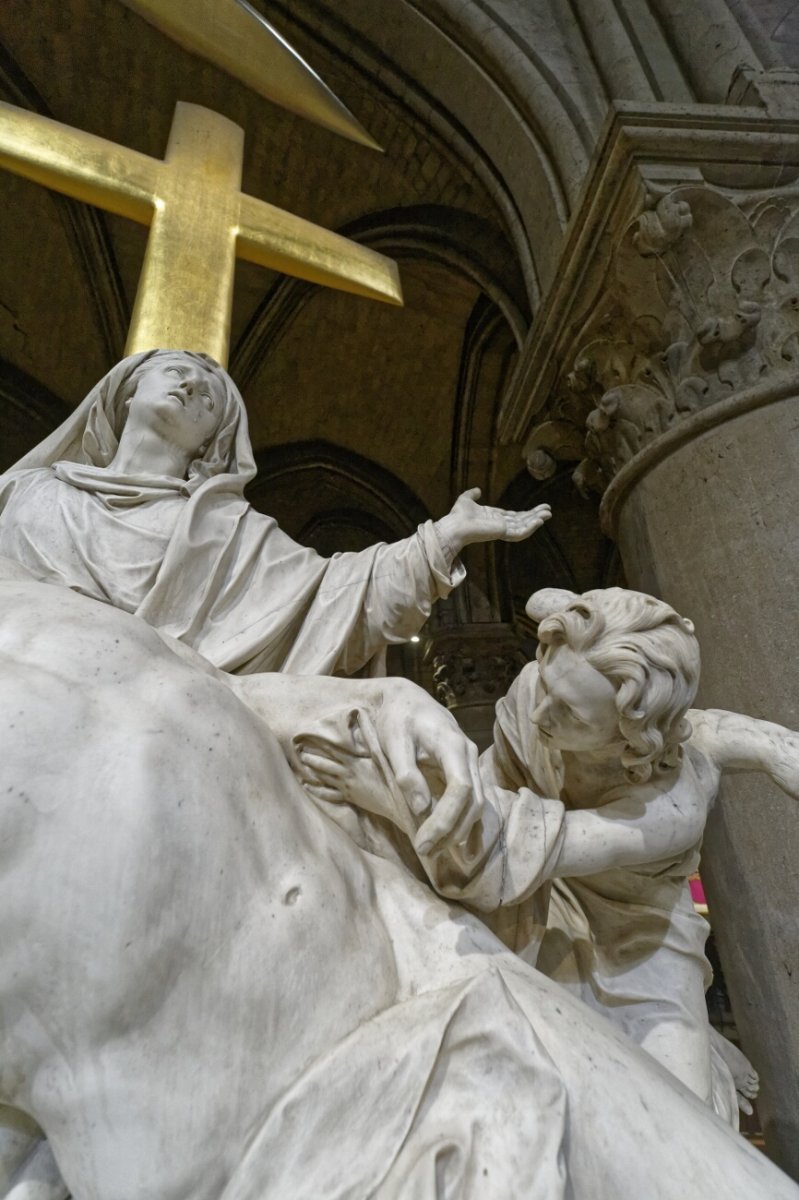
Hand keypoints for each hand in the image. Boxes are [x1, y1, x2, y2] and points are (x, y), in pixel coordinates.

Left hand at [295, 679, 484, 857]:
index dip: (445, 819)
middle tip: (425, 852)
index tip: (423, 842)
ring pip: (477, 805)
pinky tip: (457, 845)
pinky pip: (473, 802)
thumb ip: (406, 773)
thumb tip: (420, 809)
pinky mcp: (466, 771)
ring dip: (458, 831)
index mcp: (452, 745)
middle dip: (451, 832)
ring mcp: (471, 763)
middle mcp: (469, 755)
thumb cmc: (397, 718)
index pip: (461, 789)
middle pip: (474, 802)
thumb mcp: (394, 741)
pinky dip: (466, 824)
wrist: (406, 700)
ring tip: (433, 850)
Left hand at [436, 488, 550, 556]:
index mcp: (494, 518)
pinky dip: (530, 528)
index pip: (514, 516)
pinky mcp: (502, 533)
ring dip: (536, 520)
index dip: (527, 513)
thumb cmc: (458, 515)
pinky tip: (539, 521)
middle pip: (522, 520)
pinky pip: (519, 533)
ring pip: (523, 526)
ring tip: (548, 514)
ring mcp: (502, 530)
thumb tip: (478, 490)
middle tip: (549, 510)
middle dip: (535, 515)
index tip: (538, 508)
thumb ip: (472, 494)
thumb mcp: (466, 500)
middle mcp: (500, 524)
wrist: (454, 526)